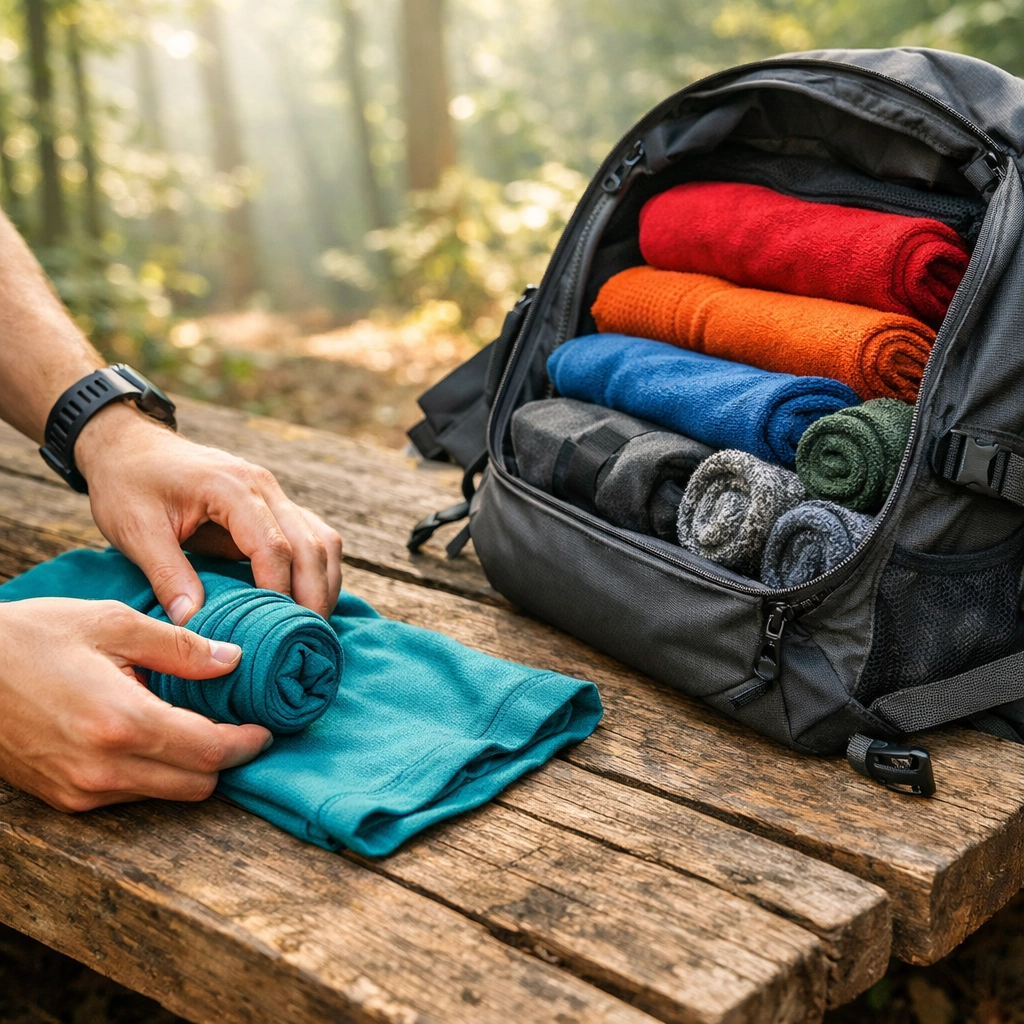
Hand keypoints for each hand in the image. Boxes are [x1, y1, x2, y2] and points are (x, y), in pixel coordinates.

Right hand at [0, 597, 271, 811]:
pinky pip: (131, 796)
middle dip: (226, 758)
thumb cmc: (30, 638)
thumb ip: (179, 646)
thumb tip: (232, 659)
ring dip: (191, 768)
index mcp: (122, 722)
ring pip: (166, 795)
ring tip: (196, 726)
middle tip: (237, 725)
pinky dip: (154, 773)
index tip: (265, 728)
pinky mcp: (63, 799)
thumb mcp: (111, 623)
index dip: (247, 743)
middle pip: (198, 785)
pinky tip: (152, 736)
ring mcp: (80, 791)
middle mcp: (103, 770)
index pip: (211, 753)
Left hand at [75, 403, 342, 623]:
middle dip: (314, 595)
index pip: (273, 546)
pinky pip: (313, 536)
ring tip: (312, 624)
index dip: (278, 592)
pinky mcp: (273, 505)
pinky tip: (306, 599)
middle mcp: (264, 487)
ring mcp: (273, 494)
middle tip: (306, 638)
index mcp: (231, 487)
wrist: (130, 445)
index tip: (272, 630)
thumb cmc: (128, 482)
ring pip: (323, 539)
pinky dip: (317, 569)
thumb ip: (167, 574)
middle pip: (312, 544)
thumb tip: (193, 622)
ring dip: (324, 583)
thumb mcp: (135, 529)